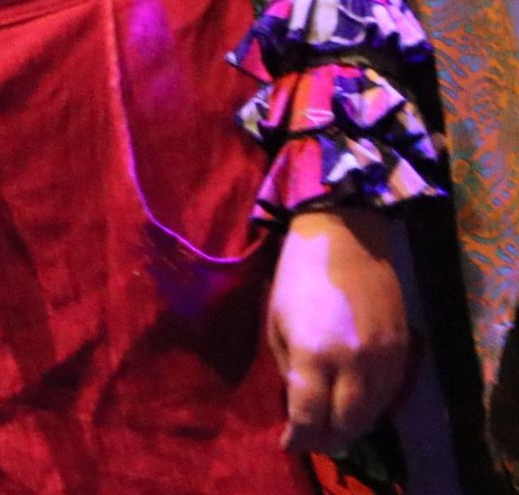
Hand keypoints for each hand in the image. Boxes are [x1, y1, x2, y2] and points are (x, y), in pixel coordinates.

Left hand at [268, 207, 411, 455]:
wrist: (345, 237)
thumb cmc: (298, 276)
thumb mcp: (277, 322)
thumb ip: (290, 369)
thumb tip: (299, 404)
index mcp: (314, 354)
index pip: (309, 415)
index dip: (298, 437)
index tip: (288, 444)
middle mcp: (354, 363)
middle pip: (347, 423)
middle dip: (328, 439)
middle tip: (313, 441)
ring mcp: (384, 358)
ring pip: (373, 413)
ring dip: (352, 426)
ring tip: (333, 428)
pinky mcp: (404, 350)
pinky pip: (391, 394)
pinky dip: (373, 407)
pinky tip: (356, 405)